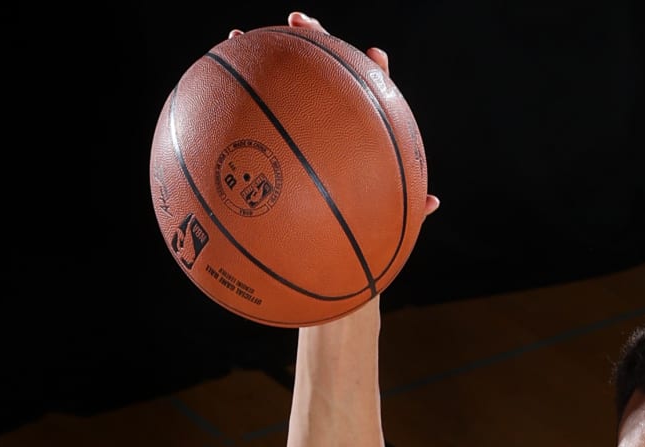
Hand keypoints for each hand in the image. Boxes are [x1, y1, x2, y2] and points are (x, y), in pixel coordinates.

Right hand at [226, 15, 436, 210]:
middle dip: (314, 36)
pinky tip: (212, 82)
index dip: (375, 69)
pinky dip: (234, 93)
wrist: (326, 226)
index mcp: (361, 117)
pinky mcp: (274, 123)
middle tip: (300, 23)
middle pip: (324, 59)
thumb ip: (408, 206)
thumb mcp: (383, 213)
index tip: (374, 58)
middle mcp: (331, 103)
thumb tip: (432, 203)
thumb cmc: (362, 216)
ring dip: (262, 50)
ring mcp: (301, 107)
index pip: (372, 82)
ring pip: (283, 72)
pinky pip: (252, 106)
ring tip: (239, 38)